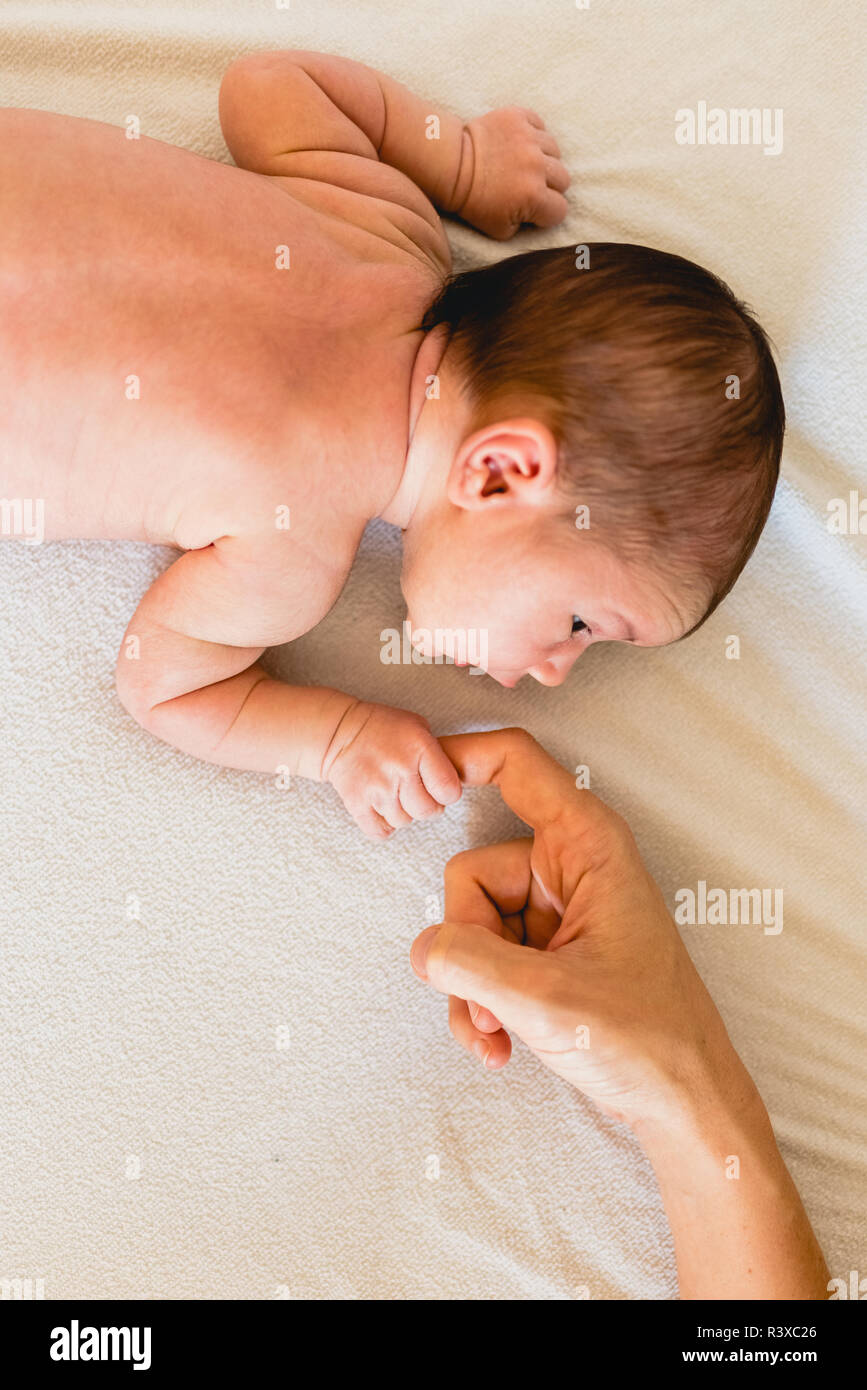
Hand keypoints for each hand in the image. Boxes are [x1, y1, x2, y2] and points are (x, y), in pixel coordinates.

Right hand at [324, 700, 460, 839]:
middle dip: (427, 806)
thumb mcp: (418, 727)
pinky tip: (382, 807)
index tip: (439, 788)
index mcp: (419, 749)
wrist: (339, 732)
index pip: (449, 791)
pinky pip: (380, 831)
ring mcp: (377, 789)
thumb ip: (437, 755)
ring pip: (404, 821)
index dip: (447, 793)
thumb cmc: (383, 728)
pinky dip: (383, 824)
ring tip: (395, 793)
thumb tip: (452, 783)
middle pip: (428, 811)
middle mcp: (399, 770)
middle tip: (417, 793)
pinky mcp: (357, 804)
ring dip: (403, 812)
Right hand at [411, 729, 742, 1129]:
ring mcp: (557, 911)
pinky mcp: (547, 951)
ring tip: (502, 1031)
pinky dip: (482, 1003)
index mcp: (587, 844)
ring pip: (471, 924)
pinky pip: (484, 959)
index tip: (417, 770)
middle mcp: (569, 866)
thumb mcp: (544, 999)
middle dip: (466, 944)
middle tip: (494, 1000)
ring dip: (472, 986)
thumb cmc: (644, 1039)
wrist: (684, 1103)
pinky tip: (499, 1046)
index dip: (462, 755)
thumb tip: (424, 948)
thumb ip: (468, 962)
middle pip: (471, 873)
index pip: (516, 764)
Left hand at [456, 107, 570, 239]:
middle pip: (563, 180)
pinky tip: (520, 144)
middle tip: (530, 186)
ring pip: (555, 151)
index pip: (560, 209)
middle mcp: (536, 166)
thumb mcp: (500, 230)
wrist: (451, 165)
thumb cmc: (473, 201)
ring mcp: (529, 139)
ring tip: (526, 163)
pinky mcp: (519, 117)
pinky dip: (534, 134)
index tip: (534, 209)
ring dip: (544, 159)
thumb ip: (526, 226)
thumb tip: (538, 216)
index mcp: (534, 196)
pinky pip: (540, 125)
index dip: (548, 212)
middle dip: (550, 186)